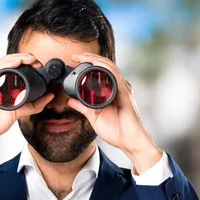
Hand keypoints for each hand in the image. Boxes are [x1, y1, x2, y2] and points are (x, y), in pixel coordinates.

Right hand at [0, 53, 54, 164]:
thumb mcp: (19, 111)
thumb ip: (34, 104)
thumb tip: (50, 95)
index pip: (9, 64)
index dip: (24, 61)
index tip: (38, 64)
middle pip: (6, 61)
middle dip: (23, 58)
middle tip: (37, 61)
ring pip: (1, 63)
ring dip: (18, 59)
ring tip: (31, 59)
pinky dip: (7, 66)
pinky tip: (17, 63)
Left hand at [68, 53, 162, 173]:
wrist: (129, 142)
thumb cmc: (117, 131)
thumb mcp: (94, 117)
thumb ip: (83, 107)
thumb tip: (71, 100)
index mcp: (112, 91)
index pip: (101, 72)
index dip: (88, 64)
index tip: (74, 61)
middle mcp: (119, 87)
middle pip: (105, 66)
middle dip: (89, 58)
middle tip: (74, 56)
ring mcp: (123, 89)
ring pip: (110, 67)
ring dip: (95, 60)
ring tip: (81, 57)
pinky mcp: (125, 94)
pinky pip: (116, 76)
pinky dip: (105, 68)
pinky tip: (96, 64)